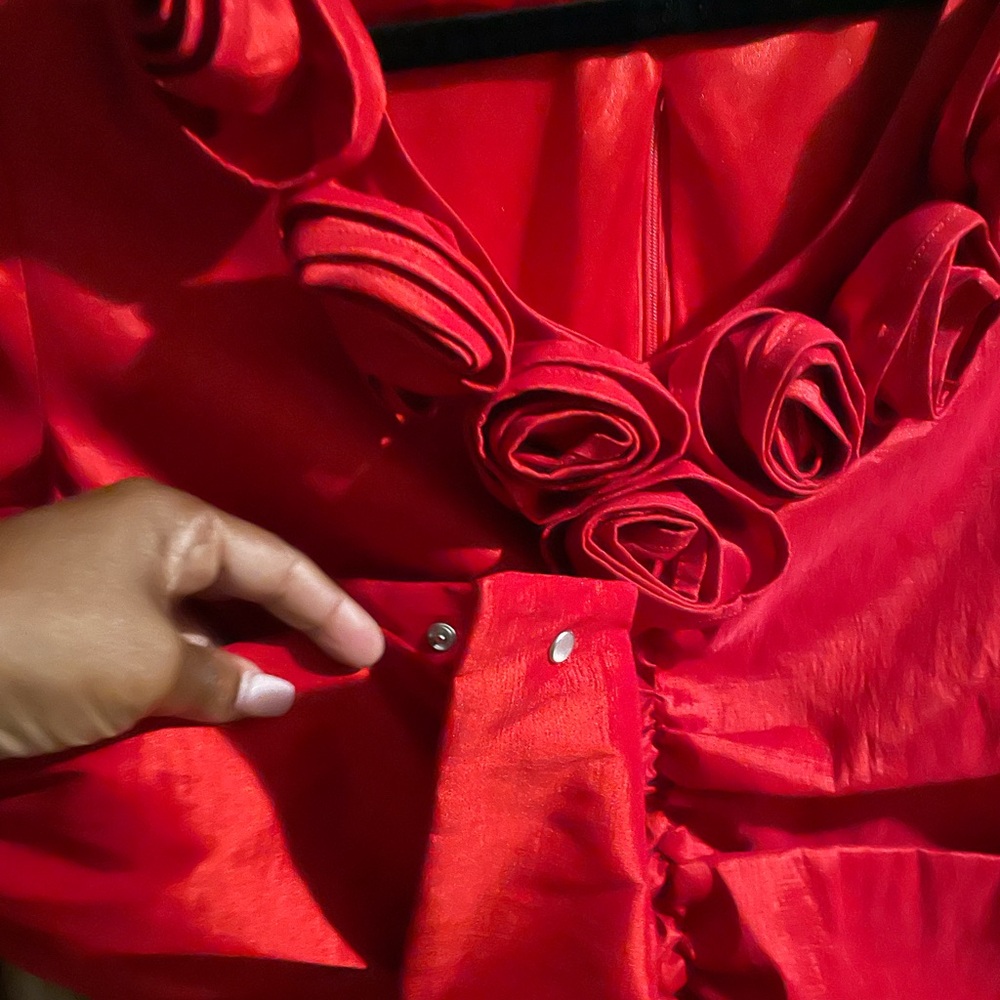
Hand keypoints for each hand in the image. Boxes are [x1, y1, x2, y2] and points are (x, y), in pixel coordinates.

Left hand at [0, 479, 384, 757]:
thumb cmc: (45, 647)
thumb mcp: (148, 667)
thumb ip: (225, 680)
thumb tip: (279, 693)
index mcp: (173, 523)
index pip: (277, 563)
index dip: (332, 608)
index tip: (377, 652)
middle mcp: (147, 538)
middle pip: (247, 578)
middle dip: (299, 621)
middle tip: (354, 662)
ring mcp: (112, 578)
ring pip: (206, 611)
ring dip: (252, 646)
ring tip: (309, 678)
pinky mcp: (83, 622)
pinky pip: (167, 638)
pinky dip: (205, 666)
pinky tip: (235, 691)